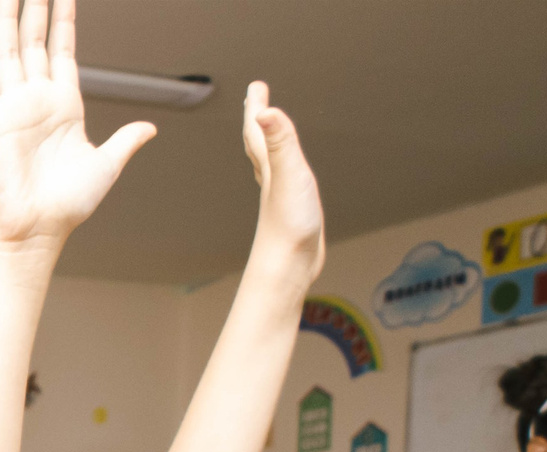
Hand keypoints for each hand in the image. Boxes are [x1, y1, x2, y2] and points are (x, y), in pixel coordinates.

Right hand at [0, 0, 153, 249]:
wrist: (39, 230)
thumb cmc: (69, 205)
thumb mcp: (107, 165)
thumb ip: (125, 141)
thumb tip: (149, 128)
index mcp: (65, 105)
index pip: (63, 50)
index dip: (64, 20)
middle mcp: (37, 100)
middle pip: (36, 41)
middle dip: (36, 8)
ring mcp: (14, 108)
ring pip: (9, 52)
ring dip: (9, 21)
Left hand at [241, 82, 324, 276]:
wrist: (287, 270)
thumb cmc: (288, 226)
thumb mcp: (289, 175)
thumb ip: (280, 142)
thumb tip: (264, 111)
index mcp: (270, 169)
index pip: (258, 132)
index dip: (258, 108)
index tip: (256, 87)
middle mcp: (271, 182)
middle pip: (259, 144)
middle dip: (258, 120)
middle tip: (257, 100)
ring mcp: (279, 199)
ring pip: (268, 165)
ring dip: (267, 145)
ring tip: (268, 134)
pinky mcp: (290, 215)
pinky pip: (283, 186)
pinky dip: (282, 174)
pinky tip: (285, 181)